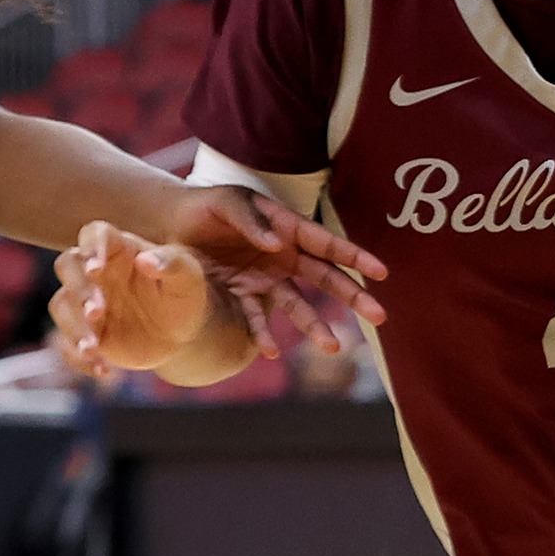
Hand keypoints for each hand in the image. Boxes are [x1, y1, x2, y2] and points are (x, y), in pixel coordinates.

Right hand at [50, 222, 218, 376]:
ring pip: (61, 304)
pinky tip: (101, 369)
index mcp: (121, 249)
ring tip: (95, 348)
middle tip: (98, 313)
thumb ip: (172, 264)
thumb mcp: (189, 278)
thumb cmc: (185, 295)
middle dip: (78, 290)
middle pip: (68, 265)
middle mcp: (97, 272)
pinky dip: (77, 357)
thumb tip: (146, 260)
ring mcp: (86, 301)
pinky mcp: (85, 331)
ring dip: (73, 327)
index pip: (95, 233)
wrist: (183, 334)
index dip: (91, 247)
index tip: (97, 268)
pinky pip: (65, 343)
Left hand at [162, 186, 387, 357]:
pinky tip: (272, 353)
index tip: (381, 272)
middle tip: (380, 316)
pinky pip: (258, 318)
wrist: (173, 225)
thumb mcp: (228, 202)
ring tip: (333, 347)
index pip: (327, 244)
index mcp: (288, 228)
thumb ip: (252, 220)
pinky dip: (265, 335)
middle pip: (326, 278)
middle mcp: (285, 257)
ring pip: (299, 305)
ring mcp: (267, 279)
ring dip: (316, 326)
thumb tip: (279, 244)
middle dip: (353, 296)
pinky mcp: (244, 296)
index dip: (355, 257)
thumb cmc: (207, 206)